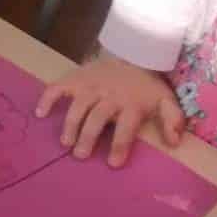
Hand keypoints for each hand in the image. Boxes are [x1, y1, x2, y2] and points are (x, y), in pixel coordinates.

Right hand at [34, 53, 185, 166]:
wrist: (132, 53)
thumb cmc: (145, 85)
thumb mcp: (165, 100)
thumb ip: (172, 120)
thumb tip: (175, 142)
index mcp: (131, 104)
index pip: (126, 127)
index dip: (119, 145)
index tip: (113, 163)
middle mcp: (109, 96)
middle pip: (97, 118)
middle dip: (88, 137)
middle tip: (81, 155)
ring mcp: (90, 86)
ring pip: (78, 106)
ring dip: (70, 124)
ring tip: (65, 142)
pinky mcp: (75, 79)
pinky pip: (58, 87)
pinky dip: (48, 98)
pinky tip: (40, 113)